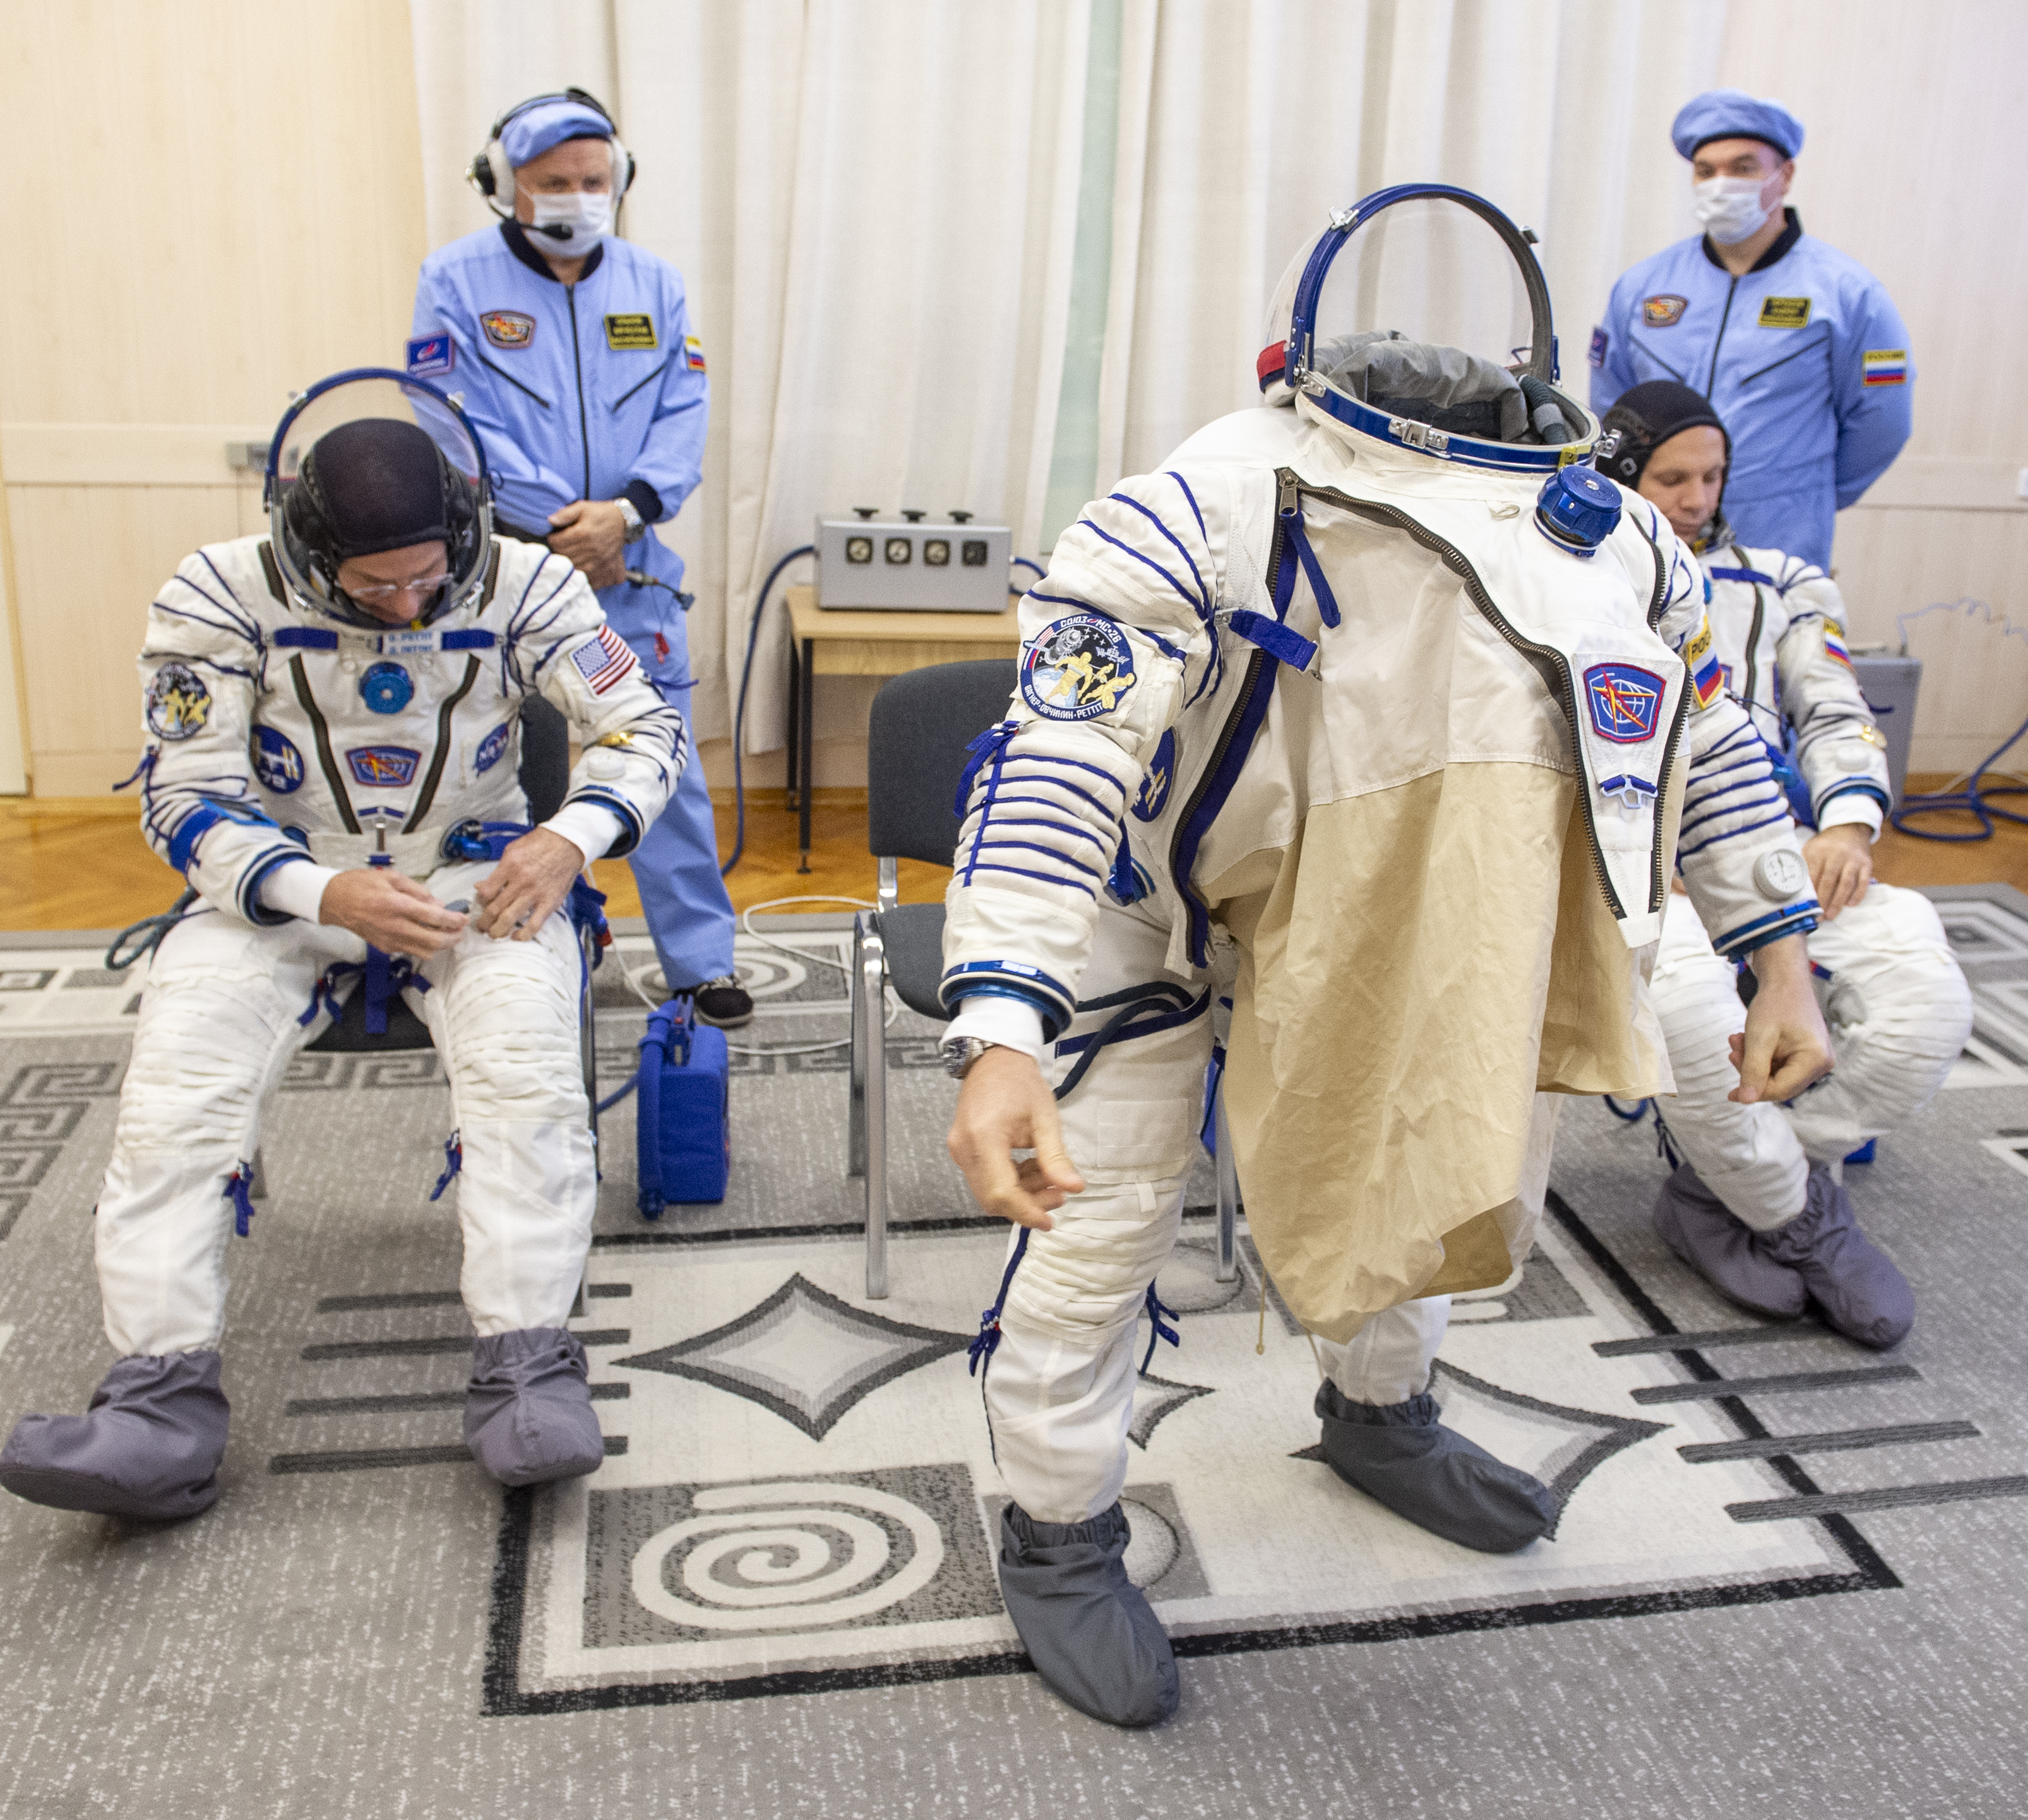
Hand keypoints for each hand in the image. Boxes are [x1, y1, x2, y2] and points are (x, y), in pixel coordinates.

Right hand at [320, 869, 466, 958]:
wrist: (333, 900)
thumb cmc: (359, 885)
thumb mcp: (391, 877)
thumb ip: (418, 890)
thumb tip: (437, 903)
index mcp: (397, 905)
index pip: (435, 917)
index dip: (454, 920)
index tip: (463, 919)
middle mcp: (395, 926)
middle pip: (434, 941)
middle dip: (453, 938)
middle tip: (460, 931)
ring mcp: (389, 939)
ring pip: (425, 951)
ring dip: (440, 945)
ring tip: (446, 935)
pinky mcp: (384, 947)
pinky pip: (410, 951)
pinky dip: (423, 947)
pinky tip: (426, 936)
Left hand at [471, 827, 586, 941]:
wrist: (567, 844)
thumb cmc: (540, 845)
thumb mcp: (512, 850)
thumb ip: (497, 871)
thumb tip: (480, 887)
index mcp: (510, 865)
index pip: (486, 892)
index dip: (479, 902)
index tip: (480, 905)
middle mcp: (521, 881)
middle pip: (494, 908)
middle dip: (484, 922)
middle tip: (481, 927)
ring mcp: (536, 893)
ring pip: (510, 919)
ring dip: (498, 931)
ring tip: (493, 934)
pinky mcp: (550, 902)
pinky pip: (534, 924)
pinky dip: (523, 935)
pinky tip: (515, 936)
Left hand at [547, 499, 628, 590]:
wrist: (623, 522)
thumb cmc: (600, 514)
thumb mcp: (582, 507)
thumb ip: (565, 514)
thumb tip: (550, 521)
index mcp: (584, 534)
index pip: (556, 543)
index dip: (553, 538)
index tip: (556, 536)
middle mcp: (592, 550)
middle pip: (564, 557)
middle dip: (559, 551)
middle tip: (563, 546)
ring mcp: (600, 563)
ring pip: (574, 570)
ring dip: (569, 564)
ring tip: (571, 556)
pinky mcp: (607, 571)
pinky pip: (589, 581)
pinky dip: (583, 578)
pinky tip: (582, 568)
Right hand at [945, 1046, 1085, 1230]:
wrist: (994, 1060)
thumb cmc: (1020, 1082)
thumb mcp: (1045, 1119)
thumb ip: (1056, 1157)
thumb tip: (1073, 1188)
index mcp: (984, 1138)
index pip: (1001, 1192)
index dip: (1026, 1211)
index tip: (1049, 1221)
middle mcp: (964, 1148)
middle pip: (992, 1198)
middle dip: (1026, 1204)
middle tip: (1058, 1195)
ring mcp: (959, 1150)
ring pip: (988, 1192)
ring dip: (1020, 1193)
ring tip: (1049, 1177)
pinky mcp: (962, 1150)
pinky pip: (984, 1179)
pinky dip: (1009, 1182)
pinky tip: (1030, 1168)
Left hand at [1727, 933, 1832, 1104]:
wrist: (1785, 978)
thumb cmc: (1774, 1003)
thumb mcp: (1758, 1038)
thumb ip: (1752, 1070)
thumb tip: (1745, 1101)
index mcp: (1816, 1060)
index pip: (1781, 1090)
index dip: (1754, 1092)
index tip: (1730, 1092)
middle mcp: (1822, 1063)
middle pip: (1779, 1084)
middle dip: (1751, 1072)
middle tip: (1731, 1051)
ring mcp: (1816, 1058)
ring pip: (1776, 1074)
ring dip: (1752, 1061)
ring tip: (1735, 1040)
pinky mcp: (1806, 1053)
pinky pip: (1779, 1064)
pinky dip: (1760, 1055)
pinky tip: (1745, 1040)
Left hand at [1804, 823, 1873, 919]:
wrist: (1849, 829)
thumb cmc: (1825, 845)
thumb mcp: (1810, 849)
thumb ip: (1804, 865)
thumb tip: (1794, 888)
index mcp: (1818, 851)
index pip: (1813, 875)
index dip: (1810, 892)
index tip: (1806, 907)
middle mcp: (1836, 854)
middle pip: (1829, 880)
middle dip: (1823, 901)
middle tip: (1818, 917)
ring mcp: (1853, 859)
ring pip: (1846, 882)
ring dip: (1838, 901)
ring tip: (1831, 915)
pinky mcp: (1867, 863)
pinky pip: (1864, 881)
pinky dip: (1858, 893)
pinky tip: (1850, 904)